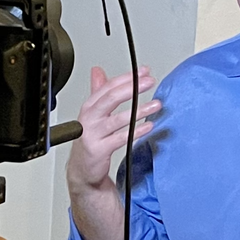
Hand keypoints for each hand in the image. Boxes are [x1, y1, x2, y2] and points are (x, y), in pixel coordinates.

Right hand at [66, 65, 159, 195]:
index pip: (108, 87)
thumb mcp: (93, 113)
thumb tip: (97, 71)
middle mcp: (89, 118)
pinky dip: (136, 132)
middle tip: (150, 82)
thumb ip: (98, 92)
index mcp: (89, 107)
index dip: (127, 78)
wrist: (83, 169)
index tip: (143, 72)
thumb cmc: (91, 139)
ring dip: (139, 110)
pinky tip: (148, 127)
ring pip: (118, 119)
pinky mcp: (99, 150)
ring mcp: (93, 134)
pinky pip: (121, 138)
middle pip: (111, 98)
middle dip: (132, 88)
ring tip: (156, 105)